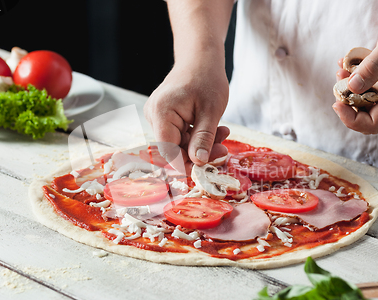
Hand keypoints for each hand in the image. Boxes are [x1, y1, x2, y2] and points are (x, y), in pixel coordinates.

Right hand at [144, 53, 229, 169]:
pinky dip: (198, 135)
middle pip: (174, 148)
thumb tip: (199, 163)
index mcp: (161, 113)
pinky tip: (214, 128)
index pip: (169, 151)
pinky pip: (180, 134)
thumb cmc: (206, 77)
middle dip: (200, 151)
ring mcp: (158, 116)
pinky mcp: (165, 116)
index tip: (209, 165)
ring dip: (202, 142)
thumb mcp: (211, 111)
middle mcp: (154, 115)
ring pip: (179, 143)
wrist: (201, 57)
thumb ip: (204, 138)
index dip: (187, 163)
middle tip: (223, 148)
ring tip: (223, 133)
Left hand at [333, 9, 377, 134]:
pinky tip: (349, 67)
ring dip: (348, 92)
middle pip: (365, 119)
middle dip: (346, 103)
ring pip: (365, 107)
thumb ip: (372, 67)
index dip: (350, 119)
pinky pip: (368, 94)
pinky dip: (355, 84)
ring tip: (342, 71)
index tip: (337, 102)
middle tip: (339, 80)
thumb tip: (352, 86)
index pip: (372, 124)